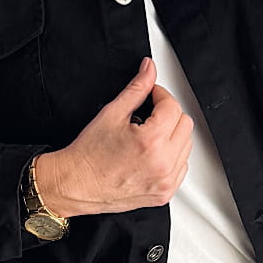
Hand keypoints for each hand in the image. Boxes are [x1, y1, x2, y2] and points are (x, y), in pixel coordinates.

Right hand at [33, 59, 190, 215]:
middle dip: (168, 115)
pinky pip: (181, 167)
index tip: (151, 95)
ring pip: (186, 146)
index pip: (172, 107)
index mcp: (150, 142)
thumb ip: (137, 88)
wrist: (76, 184)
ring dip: (172, 136)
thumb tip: (149, 69)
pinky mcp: (164, 193)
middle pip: (184, 125)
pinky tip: (152, 154)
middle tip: (148, 115)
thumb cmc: (89, 155)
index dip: (160, 95)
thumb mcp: (112, 113)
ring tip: (148, 136)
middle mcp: (162, 164)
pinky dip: (171, 157)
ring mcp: (165, 182)